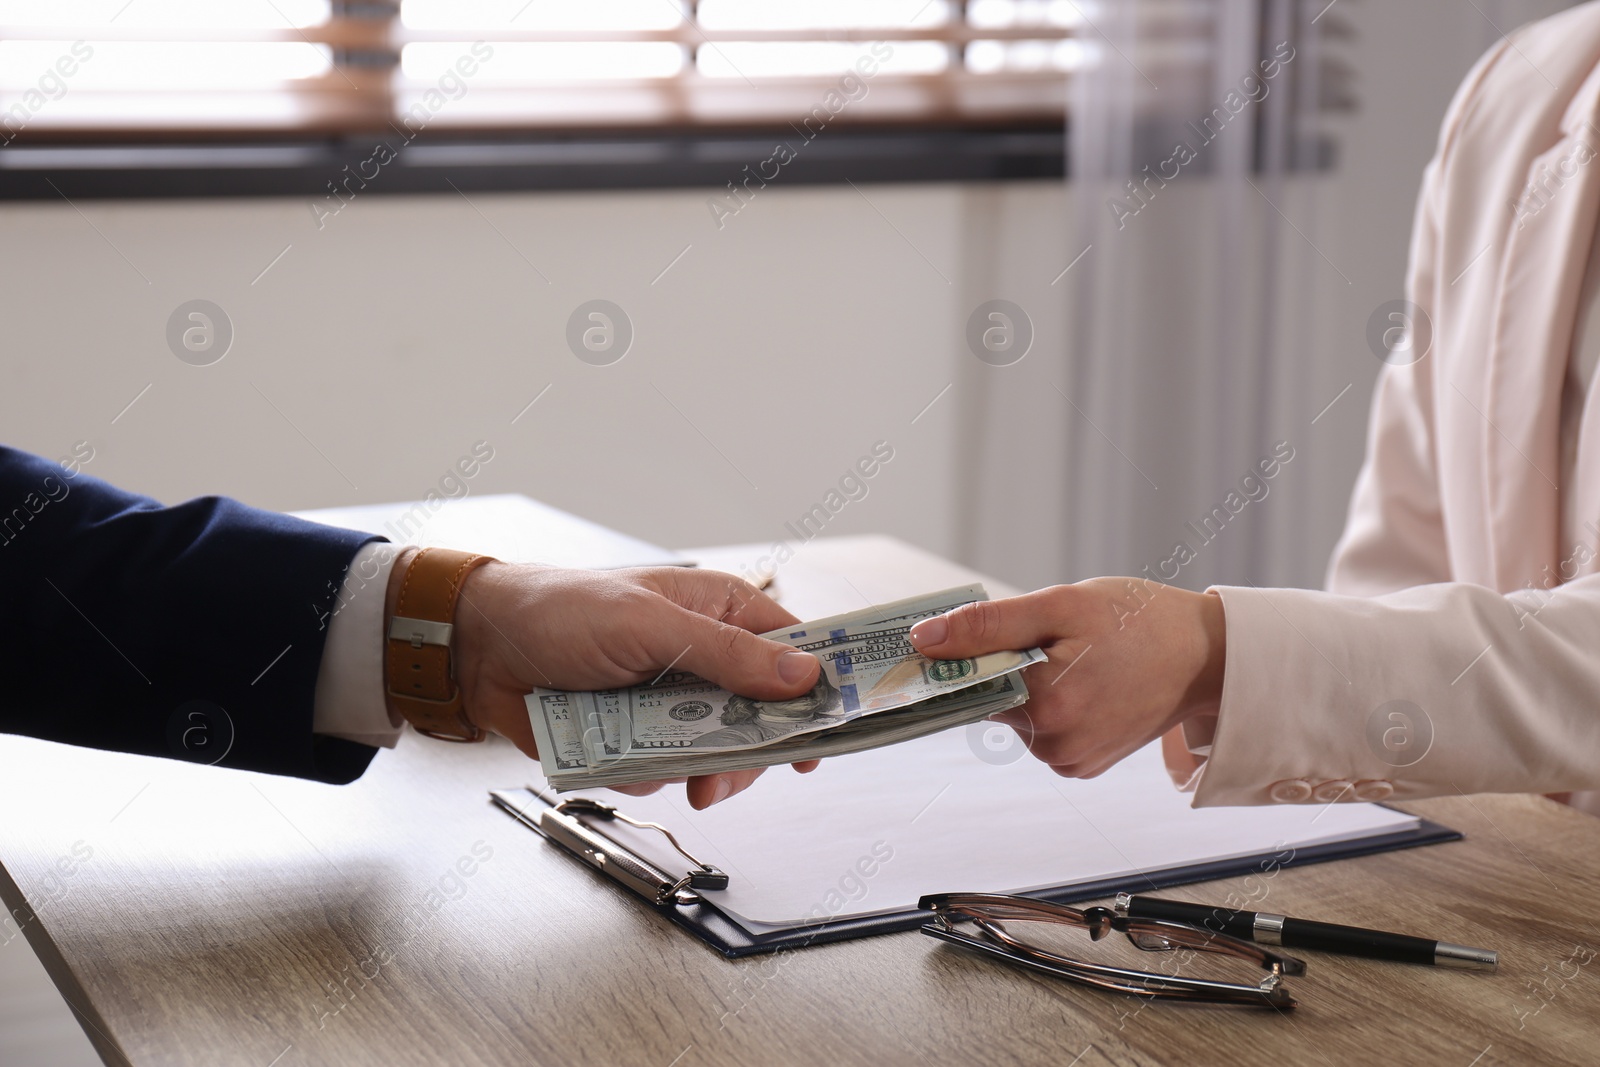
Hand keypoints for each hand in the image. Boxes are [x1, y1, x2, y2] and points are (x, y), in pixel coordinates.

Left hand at [388, 550, 821, 807]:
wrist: (480, 651)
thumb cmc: (561, 611)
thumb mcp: (652, 625)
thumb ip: (728, 654)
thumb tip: (803, 676)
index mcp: (719, 611)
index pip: (794, 651)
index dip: (816, 691)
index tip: (827, 734)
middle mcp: (703, 656)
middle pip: (762, 718)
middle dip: (744, 753)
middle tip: (721, 780)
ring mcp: (672, 699)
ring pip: (717, 753)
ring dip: (693, 771)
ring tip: (664, 774)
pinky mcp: (638, 735)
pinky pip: (667, 771)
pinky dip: (647, 774)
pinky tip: (620, 759)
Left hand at [908, 578, 1225, 777]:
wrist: (1207, 657)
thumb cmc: (1139, 622)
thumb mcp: (1061, 605)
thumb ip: (988, 625)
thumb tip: (924, 639)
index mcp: (1045, 706)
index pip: (968, 682)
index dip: (962, 655)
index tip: (965, 637)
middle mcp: (1053, 746)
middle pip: (994, 699)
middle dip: (1010, 665)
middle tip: (1055, 638)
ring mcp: (1068, 762)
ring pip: (1019, 716)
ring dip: (1034, 685)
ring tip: (1080, 660)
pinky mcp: (1082, 767)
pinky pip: (1044, 732)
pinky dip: (1054, 706)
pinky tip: (1088, 683)